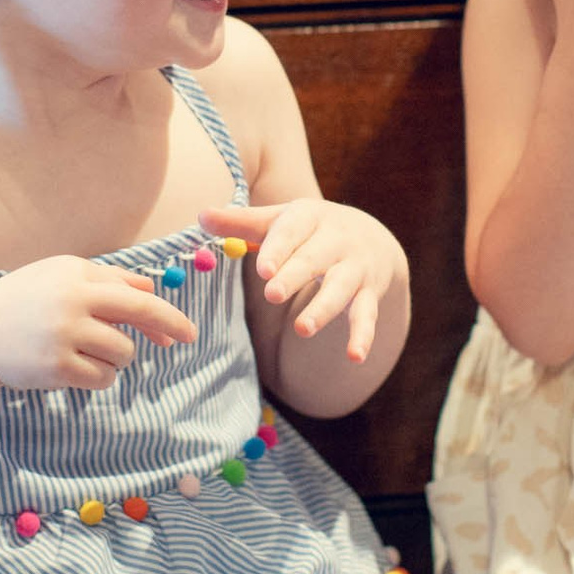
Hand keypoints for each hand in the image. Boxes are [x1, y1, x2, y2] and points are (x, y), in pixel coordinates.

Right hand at [0, 255, 197, 391]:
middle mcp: (72, 300)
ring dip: (115, 357)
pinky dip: (100, 376)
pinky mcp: (57, 368)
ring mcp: (65, 335)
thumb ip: (107, 280)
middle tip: (189, 338)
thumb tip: (152, 289)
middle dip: (169, 327)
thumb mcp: (60, 276)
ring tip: (86, 352)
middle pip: (140, 313)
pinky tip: (76, 369)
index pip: (134, 291)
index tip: (184, 330)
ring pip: (123, 352)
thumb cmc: (24, 302)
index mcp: (76, 274)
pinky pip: (104, 377)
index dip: (164, 313)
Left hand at [202, 199, 405, 362]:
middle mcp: (337, 240)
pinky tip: (355, 357)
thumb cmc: (311, 230)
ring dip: (322, 309)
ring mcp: (355, 268)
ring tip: (302, 329)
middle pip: (314, 259)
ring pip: (340, 289)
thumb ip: (243, 222)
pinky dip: (363, 335)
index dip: (277, 250)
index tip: (262, 269)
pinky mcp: (369, 293)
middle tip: (272, 295)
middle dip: (295, 276)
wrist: (372, 235)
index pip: (291, 232)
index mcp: (310, 217)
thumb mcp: (281, 220)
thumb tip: (201, 216)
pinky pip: (366, 315)